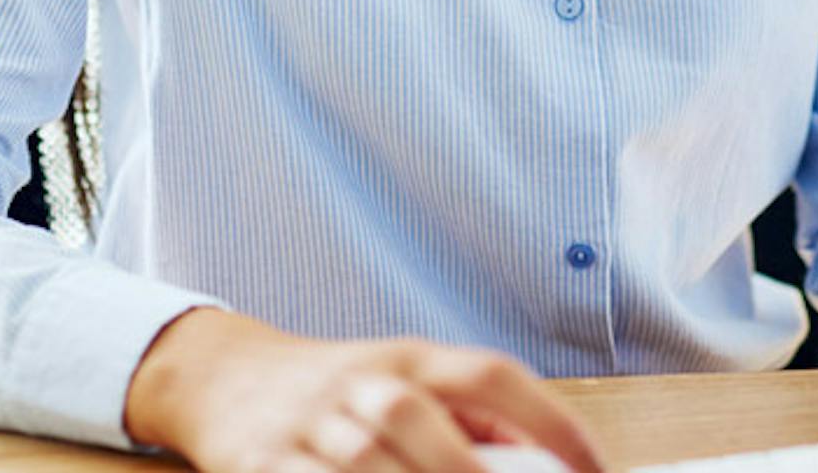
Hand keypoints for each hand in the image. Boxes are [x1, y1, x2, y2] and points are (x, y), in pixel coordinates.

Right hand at [121, 308, 610, 472]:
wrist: (223, 379)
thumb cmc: (336, 390)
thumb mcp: (402, 379)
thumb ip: (468, 416)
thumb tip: (544, 459)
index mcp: (408, 357)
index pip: (491, 375)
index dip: (549, 420)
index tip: (593, 471)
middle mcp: (361, 382)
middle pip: (421, 419)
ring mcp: (310, 425)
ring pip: (368, 463)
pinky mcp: (265, 464)